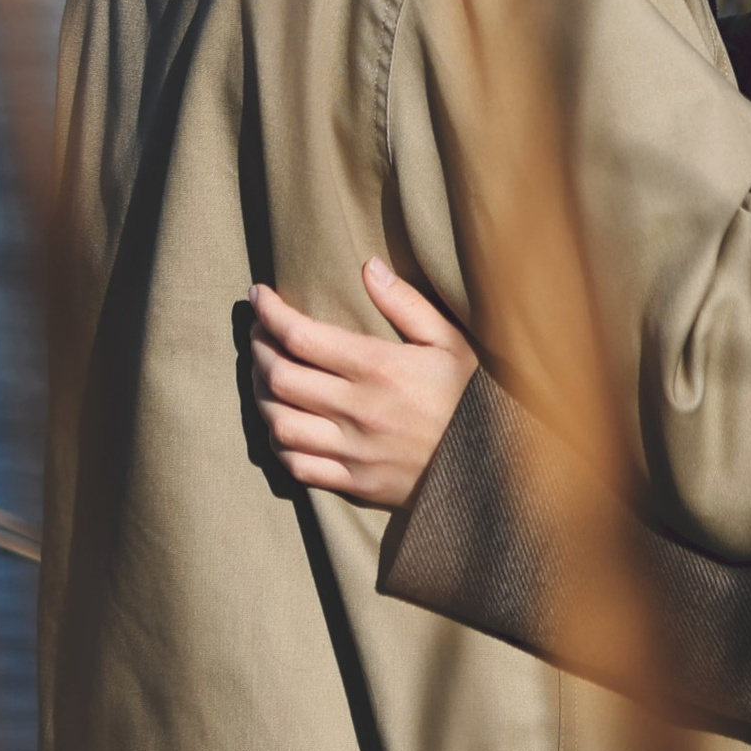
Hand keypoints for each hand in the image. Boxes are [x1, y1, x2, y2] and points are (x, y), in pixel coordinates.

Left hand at [247, 261, 477, 508]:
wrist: (492, 467)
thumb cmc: (470, 396)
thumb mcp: (449, 340)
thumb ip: (406, 303)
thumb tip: (368, 267)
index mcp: (379, 368)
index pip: (302, 336)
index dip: (270, 313)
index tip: (258, 295)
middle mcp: (358, 410)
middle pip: (280, 377)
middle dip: (258, 349)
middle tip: (258, 332)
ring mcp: (353, 451)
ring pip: (280, 423)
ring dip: (260, 396)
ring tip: (262, 374)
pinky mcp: (355, 483)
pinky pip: (297, 466)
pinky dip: (278, 443)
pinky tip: (280, 423)